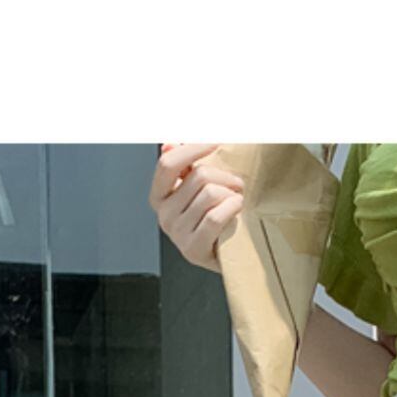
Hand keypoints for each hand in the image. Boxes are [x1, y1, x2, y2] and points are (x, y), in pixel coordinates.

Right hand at [149, 143, 244, 268]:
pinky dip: (232, 208)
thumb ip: (184, 165)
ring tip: (236, 201)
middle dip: (225, 176)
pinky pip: (215, 216)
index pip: (168, 164)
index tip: (216, 142)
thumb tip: (170, 143)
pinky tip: (237, 209)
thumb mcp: (199, 189)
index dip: (193, 148)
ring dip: (232, 194)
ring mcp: (177, 234)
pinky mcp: (193, 250)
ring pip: (210, 194)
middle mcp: (163, 216)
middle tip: (236, 185)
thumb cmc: (217, 218)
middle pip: (198, 176)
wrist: (230, 255)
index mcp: (159, 197)